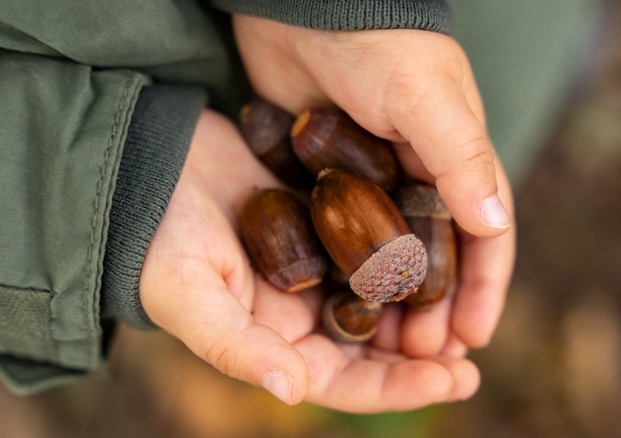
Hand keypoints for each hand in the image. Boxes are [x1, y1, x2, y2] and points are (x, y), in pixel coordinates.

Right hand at [138, 109, 479, 411]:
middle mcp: (302, 312)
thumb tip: (292, 391)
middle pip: (373, 347)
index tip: (453, 381)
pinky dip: (408, 251)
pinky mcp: (325, 220)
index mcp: (275, 341)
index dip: (397, 388)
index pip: (345, 380)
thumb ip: (236, 346)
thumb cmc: (158, 238)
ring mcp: (317, 265)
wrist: (149, 166)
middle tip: (471, 356)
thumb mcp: (188, 294)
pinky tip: (443, 247)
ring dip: (422, 307)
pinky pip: (375, 244)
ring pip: (381, 297)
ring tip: (469, 310)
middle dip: (421, 357)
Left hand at [232, 16, 515, 355]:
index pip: (485, 237)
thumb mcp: (426, 95)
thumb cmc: (376, 40)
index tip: (473, 339)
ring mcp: (375, 183)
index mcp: (456, 160)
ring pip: (392, 259)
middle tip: (421, 356)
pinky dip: (350, 277)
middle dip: (437, 311)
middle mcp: (422, 177)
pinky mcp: (333, 182)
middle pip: (438, 260)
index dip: (485, 290)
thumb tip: (494, 224)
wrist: (305, 5)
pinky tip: (338, 307)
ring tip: (382, 347)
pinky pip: (347, 241)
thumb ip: (459, 156)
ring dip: (392, 304)